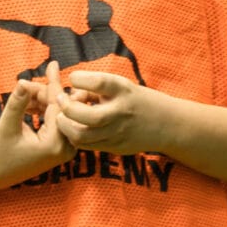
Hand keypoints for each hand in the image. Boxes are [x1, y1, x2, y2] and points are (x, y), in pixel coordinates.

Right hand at [0, 70, 74, 189]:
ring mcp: (64, 149)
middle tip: (25, 85)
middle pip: (59, 109)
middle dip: (42, 93)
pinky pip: (54, 120)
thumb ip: (17, 103)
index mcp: (54, 145)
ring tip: (23, 95)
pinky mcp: (59, 148)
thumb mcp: (6, 126)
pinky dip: (42, 110)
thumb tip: (24, 81)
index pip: (57, 107)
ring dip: (40, 101)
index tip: (53, 64)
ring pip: (56, 113)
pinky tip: (28, 104)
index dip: (51, 83)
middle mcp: (65, 149)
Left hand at [55, 71, 171, 156]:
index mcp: (124, 91)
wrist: (166, 124)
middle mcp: (120, 112)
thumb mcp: (122, 86)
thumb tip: (70, 91)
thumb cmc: (137, 100)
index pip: (99, 82)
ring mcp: (117, 133)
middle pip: (88, 116)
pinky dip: (74, 136)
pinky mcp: (114, 148)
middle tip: (60, 100)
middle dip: (67, 108)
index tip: (73, 78)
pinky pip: (86, 146)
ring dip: (65, 126)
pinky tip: (73, 127)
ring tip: (62, 117)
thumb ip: (97, 88)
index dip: (79, 78)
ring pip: (81, 136)